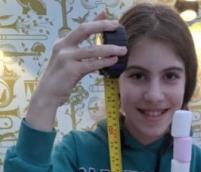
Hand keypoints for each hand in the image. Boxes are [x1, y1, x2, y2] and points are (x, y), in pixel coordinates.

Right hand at [26, 12, 126, 129]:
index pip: (81, 28)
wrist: (47, 95)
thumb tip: (100, 50)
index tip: (108, 15)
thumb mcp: (70, 63)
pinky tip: (113, 61)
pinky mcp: (71, 70)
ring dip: (109, 48)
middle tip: (117, 26)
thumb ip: (83, 55)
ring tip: (123, 49)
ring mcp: (66, 57)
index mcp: (63, 43)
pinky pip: (91, 64)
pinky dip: (104, 61)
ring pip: (92, 49)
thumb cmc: (61, 81)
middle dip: (102, 26)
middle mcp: (63, 47)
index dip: (95, 20)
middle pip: (84, 29)